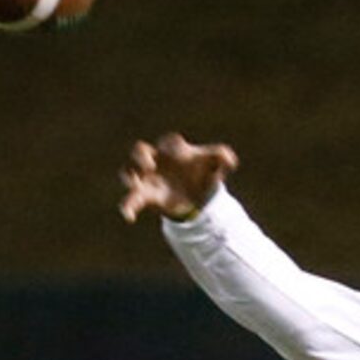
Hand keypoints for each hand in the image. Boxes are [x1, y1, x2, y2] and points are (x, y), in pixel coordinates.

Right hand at [119, 134, 238, 223]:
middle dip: (141, 156)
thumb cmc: (202, 173)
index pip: (169, 142)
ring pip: (128, 172)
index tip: (181, 153)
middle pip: (139, 150)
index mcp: (172, 150)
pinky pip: (130, 200)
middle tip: (150, 166)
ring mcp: (147, 178)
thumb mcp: (214, 166)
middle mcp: (155, 160)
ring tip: (136, 185)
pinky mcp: (144, 196)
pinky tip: (129, 217)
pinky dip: (128, 207)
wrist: (195, 196)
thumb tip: (231, 162)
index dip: (173, 146)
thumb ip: (223, 158)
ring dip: (130, 177)